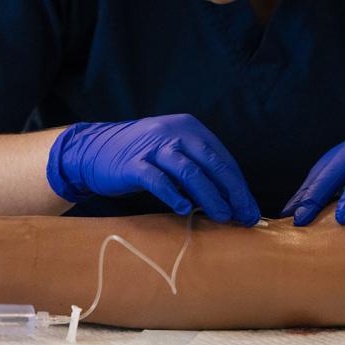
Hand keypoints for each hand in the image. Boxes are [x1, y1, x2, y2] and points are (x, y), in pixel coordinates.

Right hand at [47, 113, 260, 225]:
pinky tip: (184, 210)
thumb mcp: (173, 152)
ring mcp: (153, 146)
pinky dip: (174, 196)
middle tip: (244, 217)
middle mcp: (174, 132)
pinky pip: (158, 180)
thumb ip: (198, 168)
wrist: (94, 151)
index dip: (239, 186)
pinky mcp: (133, 163)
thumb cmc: (141, 156)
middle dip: (232, 193)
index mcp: (190, 128)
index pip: (223, 159)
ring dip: (210, 197)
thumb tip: (230, 199)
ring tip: (222, 217)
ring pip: (190, 172)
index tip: (250, 210)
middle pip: (211, 164)